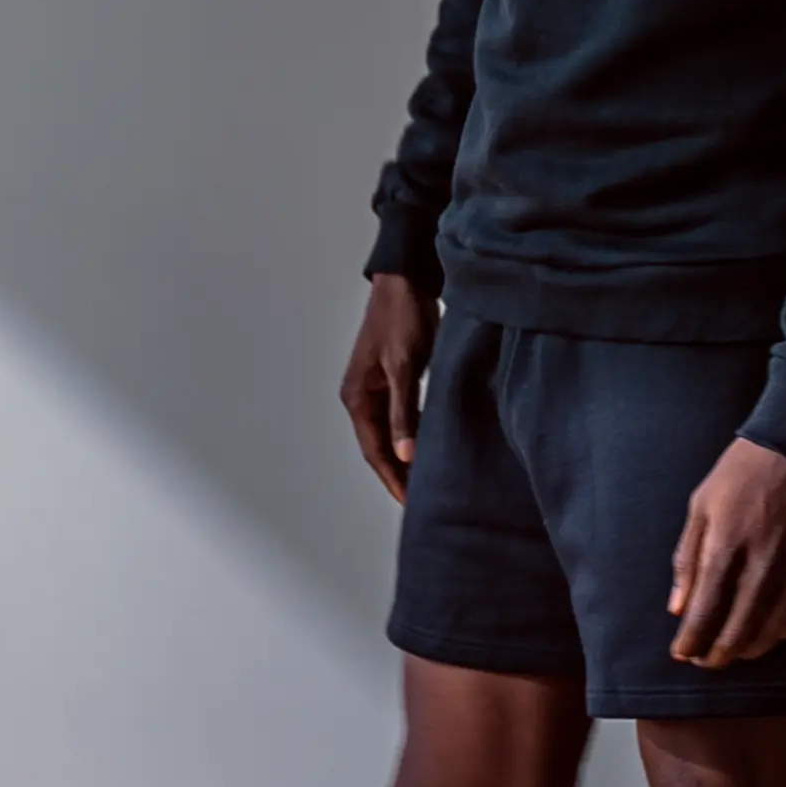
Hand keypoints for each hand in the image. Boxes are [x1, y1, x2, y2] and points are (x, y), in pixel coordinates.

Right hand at [340, 274, 437, 500]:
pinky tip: (427, 447)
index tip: (410, 504)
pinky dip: (411, 436)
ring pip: (390, 434)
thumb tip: (405, 455)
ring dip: (405, 457)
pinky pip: (400, 419)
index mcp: (358, 398)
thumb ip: (404, 412)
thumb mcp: (405, 367)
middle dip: (398, 474)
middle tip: (421, 502)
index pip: (375, 452)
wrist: (405, 282)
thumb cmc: (403, 319)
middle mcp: (362, 397)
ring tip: (425, 482)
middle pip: (379, 448)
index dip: (393, 479)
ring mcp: (376, 389)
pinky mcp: (393, 381)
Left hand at [668, 438, 785, 667]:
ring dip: (748, 649)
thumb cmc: (744, 472)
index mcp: (726, 547)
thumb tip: (678, 606)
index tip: (682, 653)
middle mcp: (762, 566)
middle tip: (705, 660)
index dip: (691, 641)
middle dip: (717, 654)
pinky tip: (769, 633)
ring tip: (734, 651)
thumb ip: (688, 558)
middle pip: (738, 630)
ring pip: (771, 630)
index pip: (705, 612)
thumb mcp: (701, 505)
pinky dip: (782, 632)